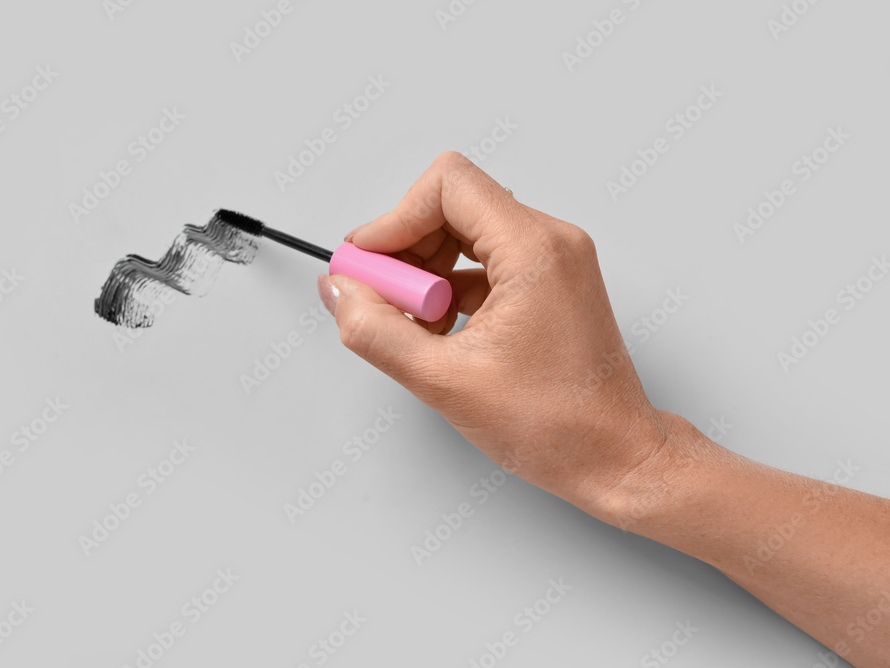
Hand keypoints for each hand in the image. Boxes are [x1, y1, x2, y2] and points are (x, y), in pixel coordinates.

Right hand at [317, 152, 674, 521]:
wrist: (613, 457)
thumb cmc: (556, 425)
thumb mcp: (443, 381)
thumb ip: (375, 330)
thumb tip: (340, 292)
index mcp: (534, 250)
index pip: (448, 185)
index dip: (395, 219)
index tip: (369, 264)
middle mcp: (550, 242)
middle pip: (452, 205)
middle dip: (406, 248)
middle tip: (382, 298)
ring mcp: (552, 262)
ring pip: (465, 233)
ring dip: (426, 272)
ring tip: (415, 325)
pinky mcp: (547, 284)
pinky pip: (483, 262)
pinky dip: (449, 290)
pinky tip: (438, 333)